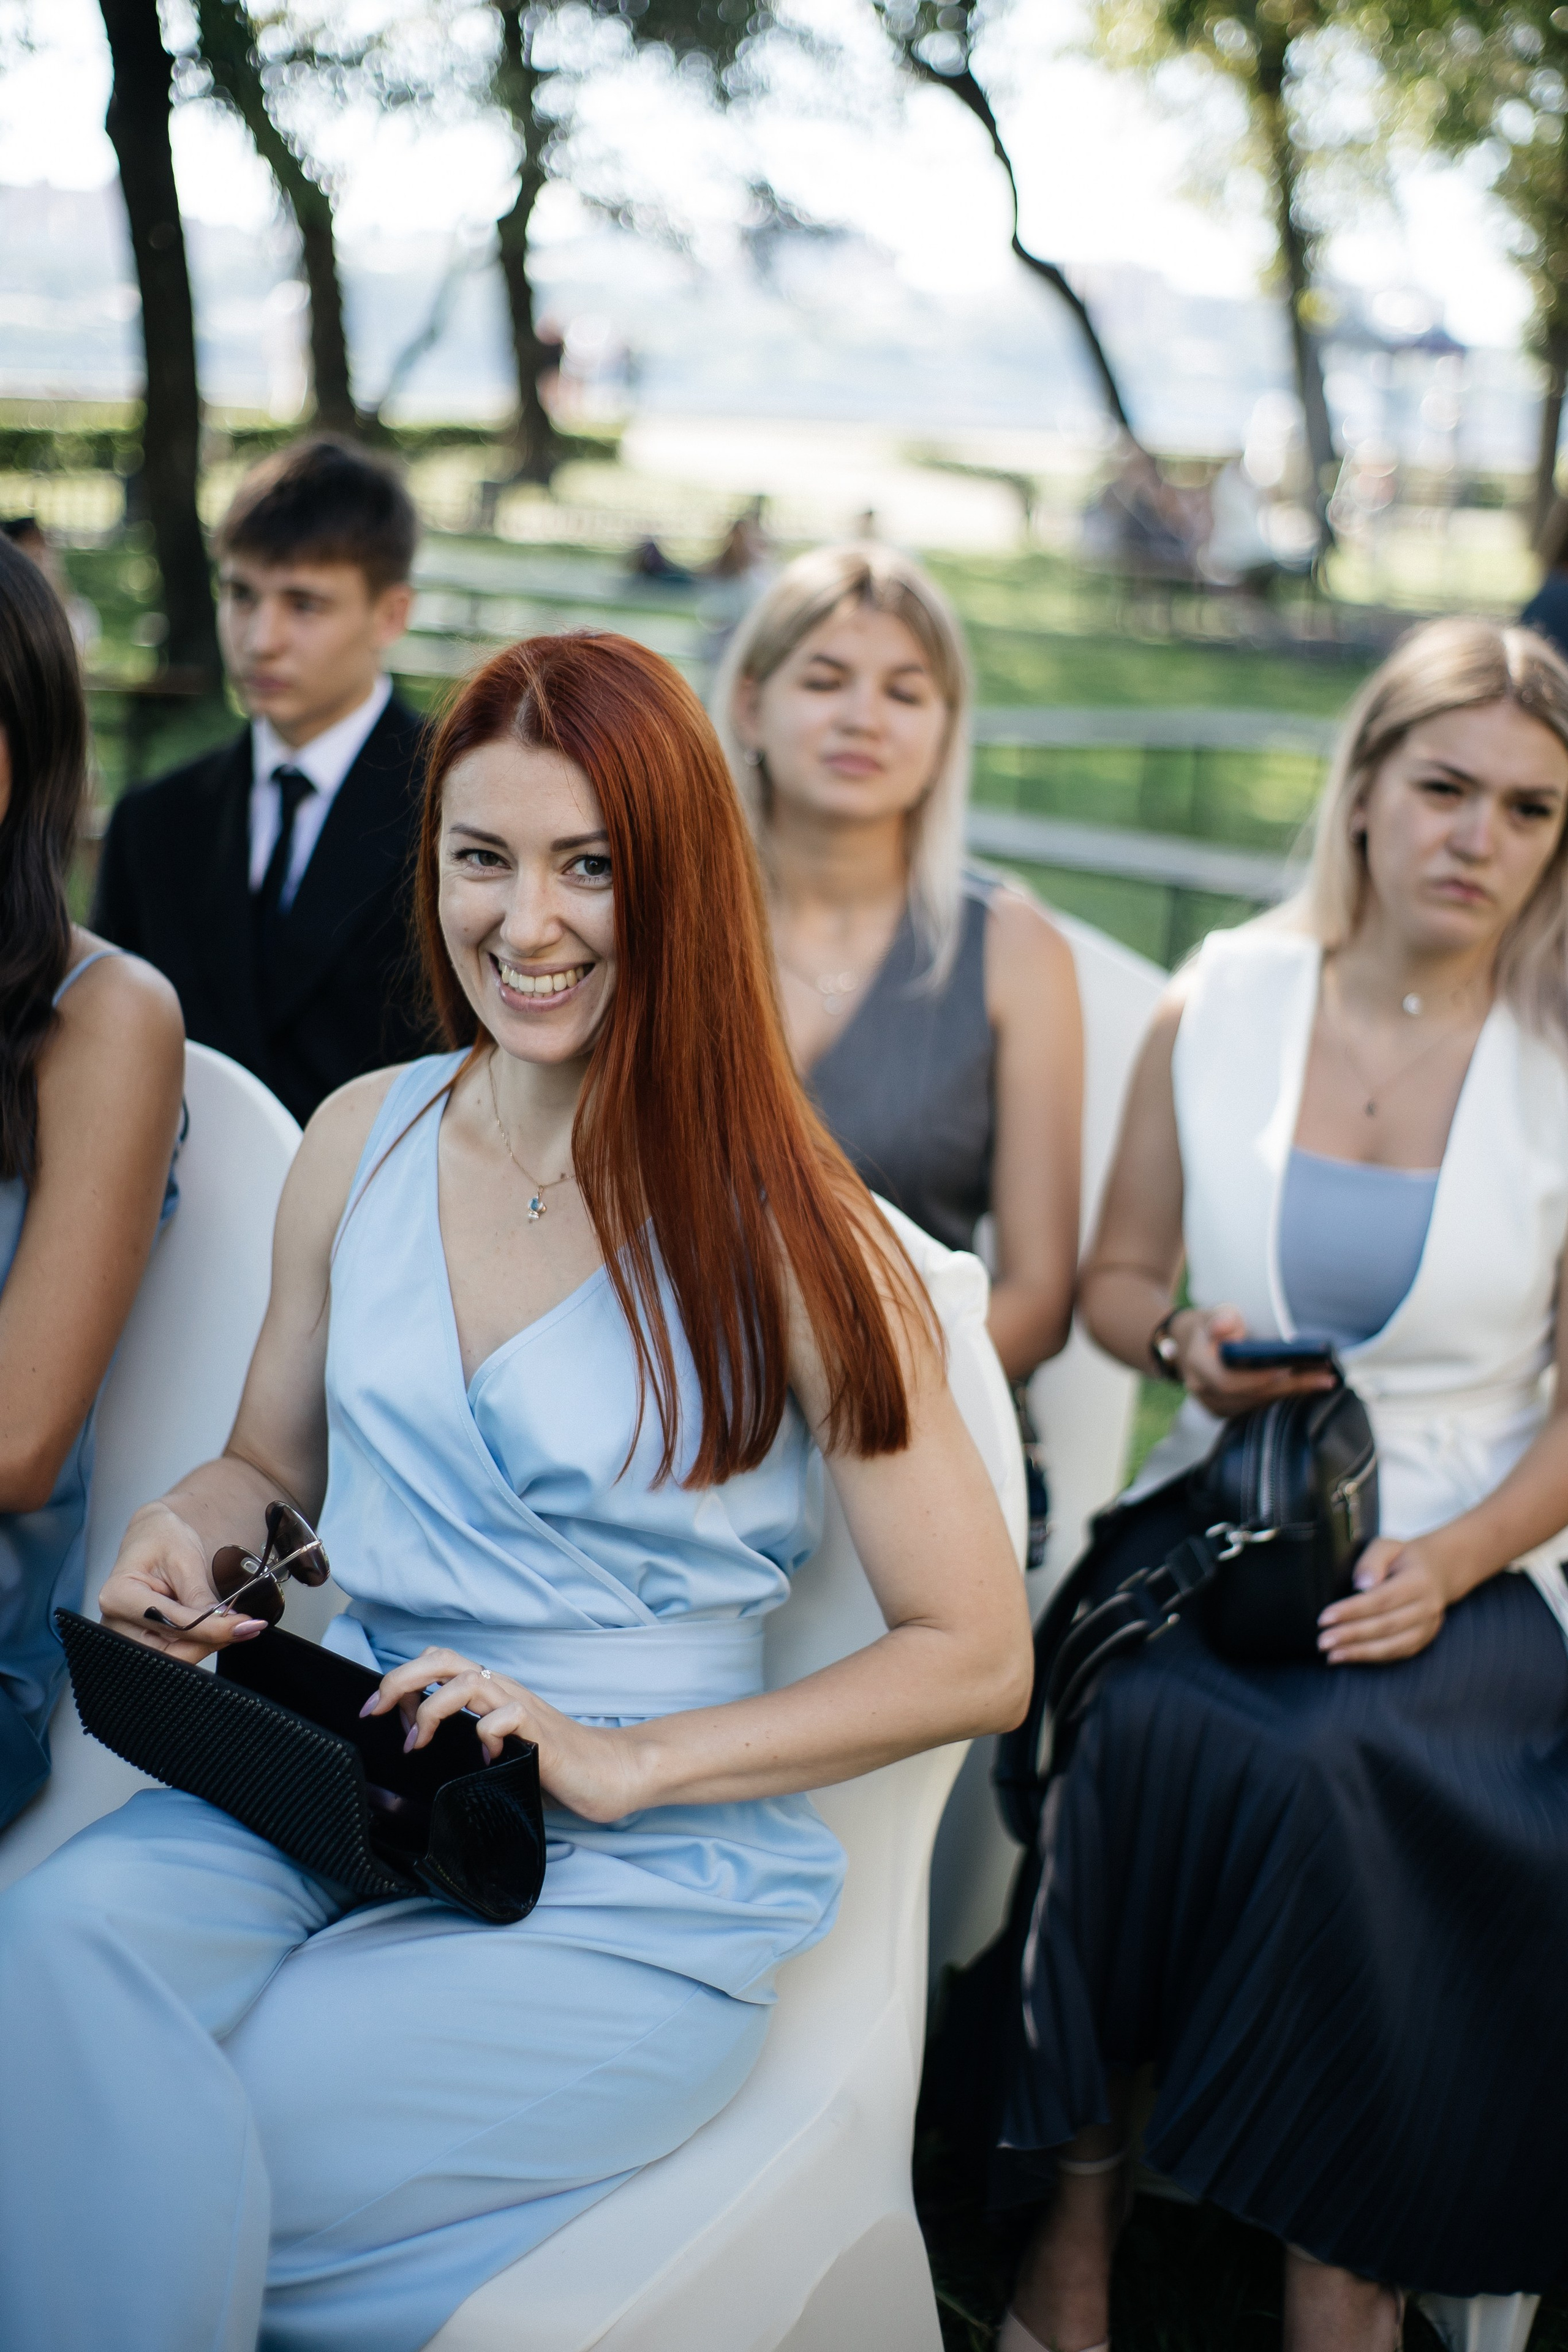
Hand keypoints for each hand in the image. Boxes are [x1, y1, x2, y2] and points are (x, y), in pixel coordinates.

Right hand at [97, 1502, 269, 1661]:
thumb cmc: (161, 1538)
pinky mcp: (140, 1639)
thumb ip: (200, 1596)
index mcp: (119, 1596)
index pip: (172, 1624)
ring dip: (206, 1643)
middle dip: (210, 1641)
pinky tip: (216, 1626)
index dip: (212, 1629)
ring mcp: (126, 1634)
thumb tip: (227, 1624)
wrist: (150, 1535)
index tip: (244, 1625)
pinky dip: (198, 1642)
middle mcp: (116, 1622)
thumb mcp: (185, 1560)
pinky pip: (172, 1651)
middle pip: (169, 1652)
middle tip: (245, 1627)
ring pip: (173, 1657)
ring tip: (233, 1624)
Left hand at [361, 1647, 649, 1824]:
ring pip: (467, 1682)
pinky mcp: (541, 1733)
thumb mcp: (497, 1748)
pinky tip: (486, 1758)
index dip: (401, 1681)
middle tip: (378, 1711)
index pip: (437, 1663)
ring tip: (421, 1741)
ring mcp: (522, 1708)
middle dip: (401, 1680)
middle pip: (443, 1661)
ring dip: (433, 1709)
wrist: (608, 1773)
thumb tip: (413, 1744)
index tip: (377, 1712)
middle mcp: (502, 1691)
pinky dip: (485, 1734)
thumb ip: (464, 1739)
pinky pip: (505, 1717)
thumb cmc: (552, 1765)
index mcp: (490, 1692)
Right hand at [1172, 1304, 1339, 1419]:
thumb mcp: (1214, 1314)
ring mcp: (1215, 1405)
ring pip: (1258, 1404)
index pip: (1228, 1381)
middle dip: (1289, 1386)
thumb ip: (1221, 1319)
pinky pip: (1258, 1407)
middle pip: (1251, 1396)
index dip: (1258, 1378)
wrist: (1193, 1346)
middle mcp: (1204, 1391)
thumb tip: (1225, 1326)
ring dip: (1292, 1393)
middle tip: (1324, 1377)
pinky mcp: (1229, 1411)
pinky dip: (1283, 1397)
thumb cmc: (1210, 1326)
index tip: (1289, 1368)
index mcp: (1197, 1366)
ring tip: (1324, 1380)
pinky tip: (1308, 1388)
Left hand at [1317, 1535, 1449, 1663]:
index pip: (1381, 1600)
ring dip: (1360, 1653)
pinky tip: (1350, 1657)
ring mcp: (1428, 1627)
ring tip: (1332, 1655)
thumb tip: (1361, 1584)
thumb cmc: (1403, 1557)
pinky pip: (1398, 1654)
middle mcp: (1427, 1607)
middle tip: (1322, 1641)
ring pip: (1393, 1645)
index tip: (1324, 1618)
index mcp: (1418, 1581)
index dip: (1352, 1611)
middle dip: (1351, 1635)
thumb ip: (1372, 1562)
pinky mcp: (1424, 1640)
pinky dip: (1373, 1658)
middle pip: (1386, 1626)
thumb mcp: (1387, 1547)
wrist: (1437, 1571)